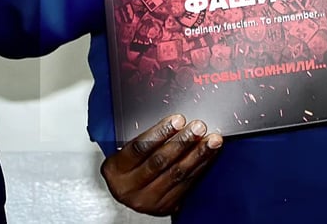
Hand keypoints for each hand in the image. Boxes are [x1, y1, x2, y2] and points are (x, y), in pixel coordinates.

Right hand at [100, 114, 221, 215]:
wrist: (128, 194)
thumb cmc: (126, 166)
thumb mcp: (123, 151)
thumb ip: (142, 138)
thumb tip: (173, 121)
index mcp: (116, 170)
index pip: (139, 148)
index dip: (160, 133)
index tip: (177, 120)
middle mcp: (130, 188)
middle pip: (160, 161)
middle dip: (183, 142)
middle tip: (198, 127)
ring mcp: (148, 200)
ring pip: (176, 174)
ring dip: (197, 154)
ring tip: (210, 140)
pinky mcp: (165, 206)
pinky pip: (186, 184)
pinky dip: (199, 167)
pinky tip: (208, 155)